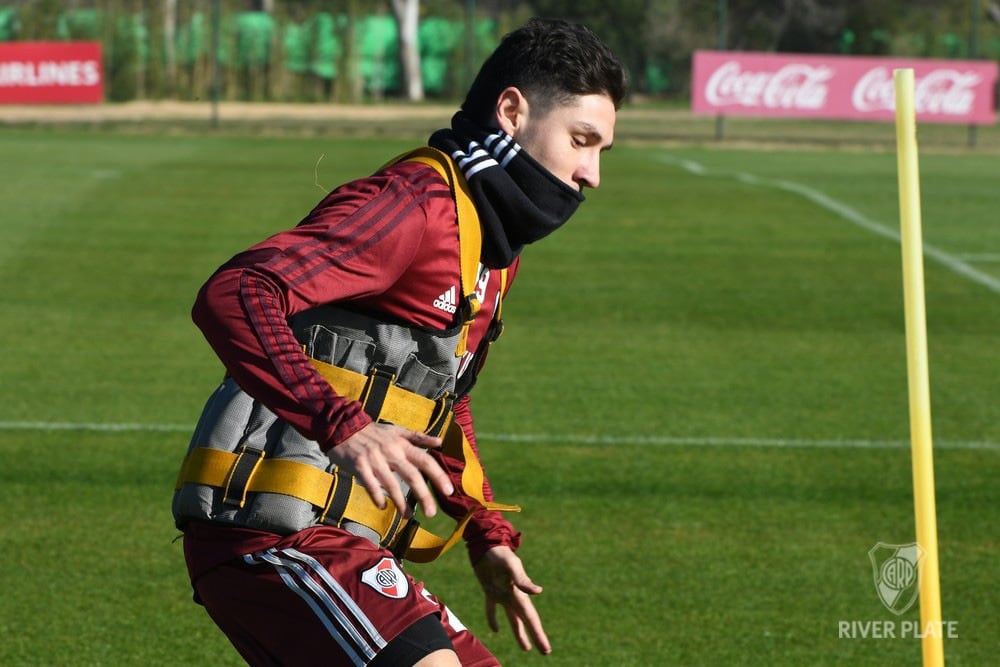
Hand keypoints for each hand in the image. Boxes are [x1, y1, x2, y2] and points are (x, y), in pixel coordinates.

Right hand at [327, 422, 453, 517]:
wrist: (343, 426)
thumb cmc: (373, 432)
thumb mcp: (397, 430)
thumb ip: (419, 437)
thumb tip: (440, 442)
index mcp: (402, 444)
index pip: (425, 461)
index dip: (438, 476)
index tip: (449, 491)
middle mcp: (391, 452)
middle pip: (411, 475)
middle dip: (423, 495)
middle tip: (432, 513)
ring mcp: (374, 459)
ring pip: (391, 484)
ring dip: (401, 503)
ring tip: (408, 516)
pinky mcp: (359, 466)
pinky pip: (370, 485)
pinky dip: (377, 497)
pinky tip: (382, 507)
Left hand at [473, 546, 550, 654]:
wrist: (487, 544)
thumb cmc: (499, 553)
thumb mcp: (511, 565)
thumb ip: (522, 579)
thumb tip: (539, 592)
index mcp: (519, 593)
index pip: (531, 618)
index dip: (538, 634)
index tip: (546, 649)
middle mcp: (513, 596)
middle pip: (526, 621)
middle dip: (535, 636)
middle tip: (545, 651)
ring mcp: (502, 594)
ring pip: (513, 618)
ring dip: (519, 632)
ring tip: (526, 648)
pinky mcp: (490, 590)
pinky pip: (492, 608)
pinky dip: (493, 619)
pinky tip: (495, 630)